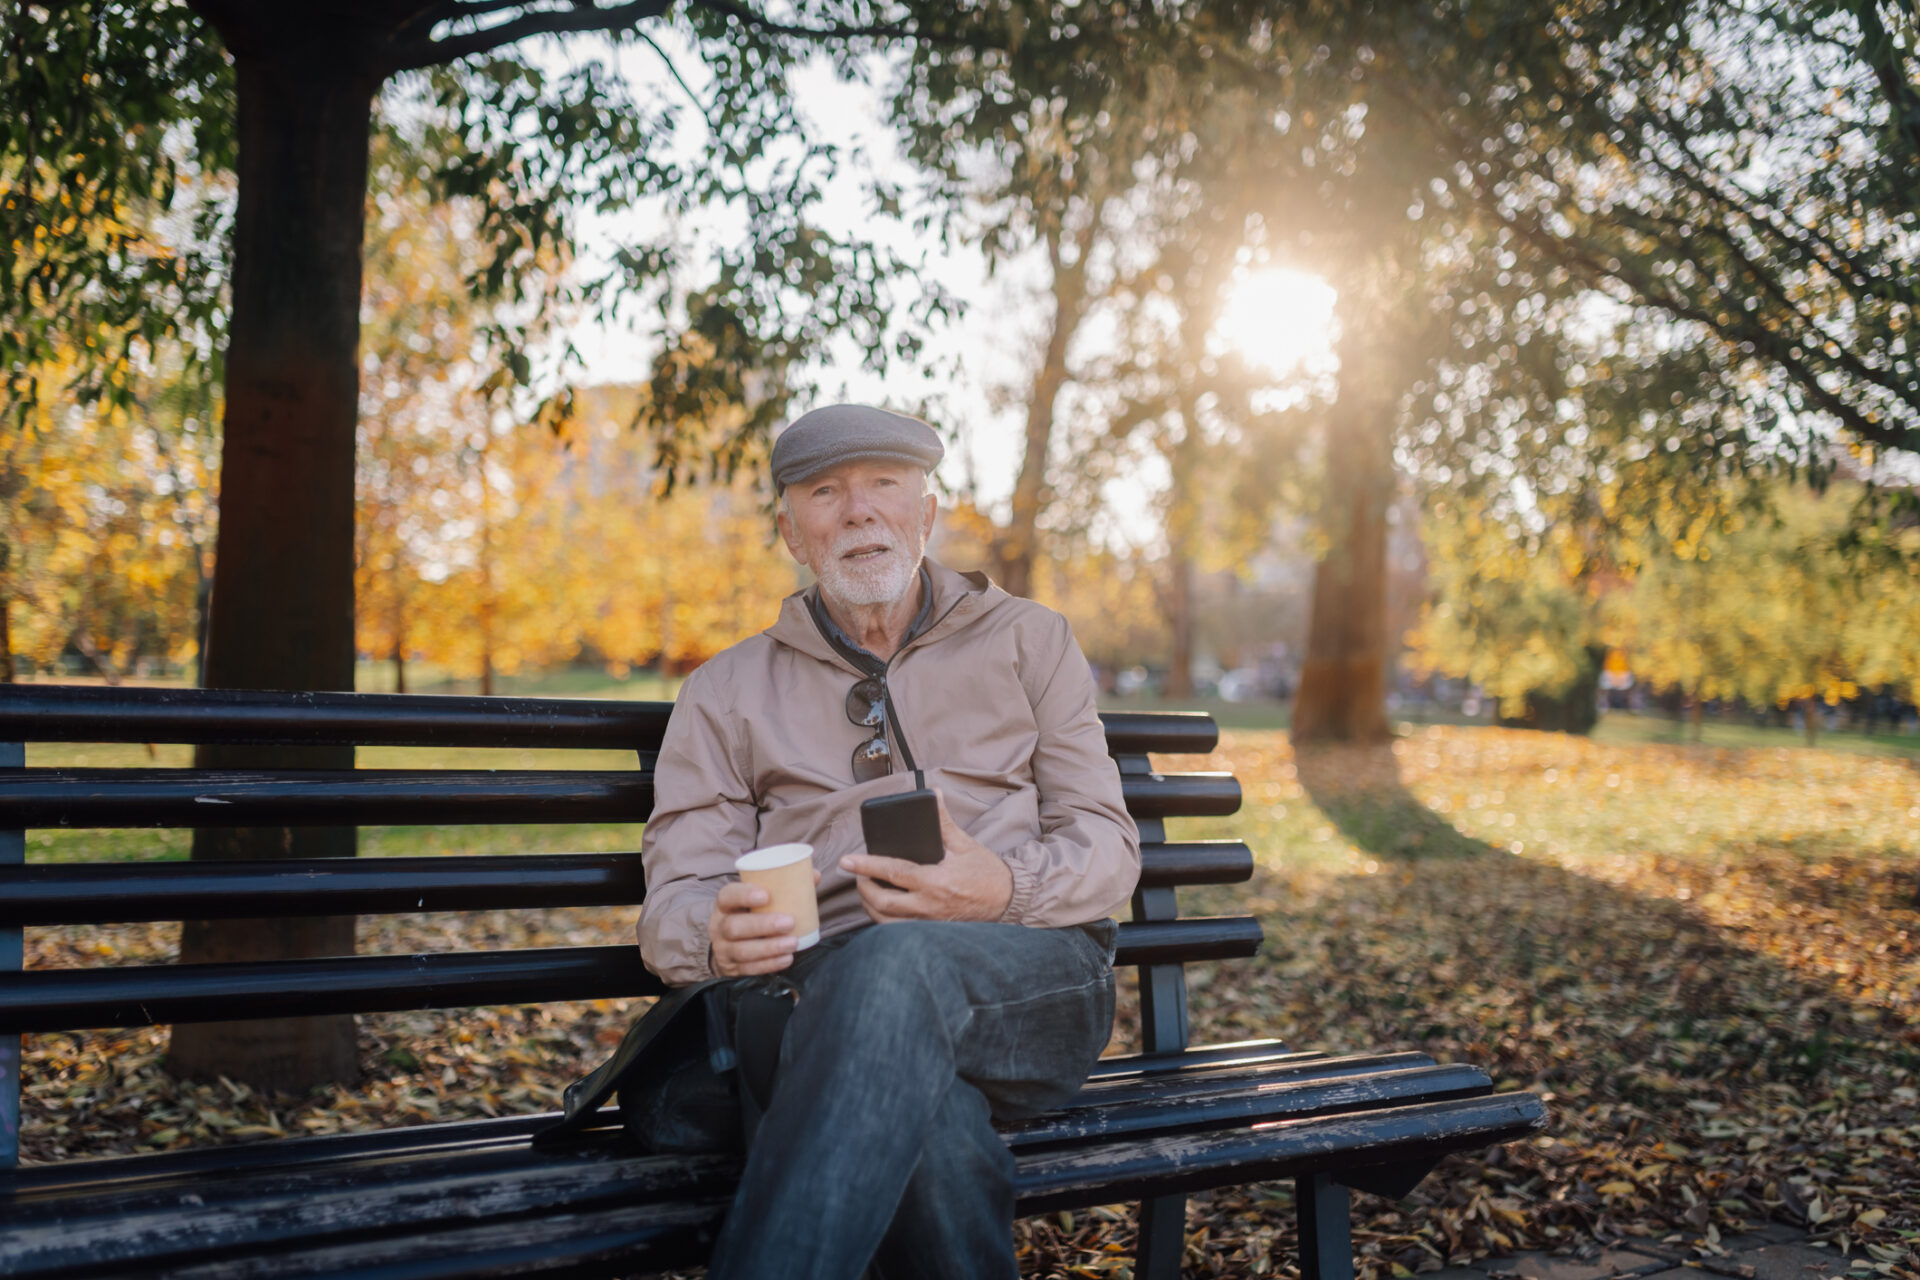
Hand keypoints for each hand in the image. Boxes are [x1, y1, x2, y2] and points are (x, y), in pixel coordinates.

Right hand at [708, 872, 819, 977]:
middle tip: (789, 922)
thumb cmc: (752, 914)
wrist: (730, 944)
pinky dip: (770, 964)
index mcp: (725, 905)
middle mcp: (719, 926)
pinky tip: (787, 958)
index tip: (766, 895)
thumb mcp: (759, 899)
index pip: (727, 896)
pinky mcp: (732, 968)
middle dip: (763, 925)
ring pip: (742, 950)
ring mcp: (723, 949)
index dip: (744, 895)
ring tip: (793, 943)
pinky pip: (749, 969)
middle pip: (734, 926)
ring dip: (770, 948)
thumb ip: (785, 886)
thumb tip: (815, 876)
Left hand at [839, 788, 1013, 923]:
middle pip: (882, 902)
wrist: (1009, 902)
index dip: (866, 865)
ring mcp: (929, 923)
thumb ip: (943, 822)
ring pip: (886, 922)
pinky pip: (898, 931)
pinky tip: (882, 907)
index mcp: (936, 881)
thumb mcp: (965, 845)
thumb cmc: (987, 873)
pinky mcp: (931, 932)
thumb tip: (933, 794)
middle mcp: (929, 906)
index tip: (846, 860)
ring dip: (870, 905)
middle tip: (856, 874)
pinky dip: (884, 920)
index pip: (892, 872)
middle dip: (863, 887)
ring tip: (866, 889)